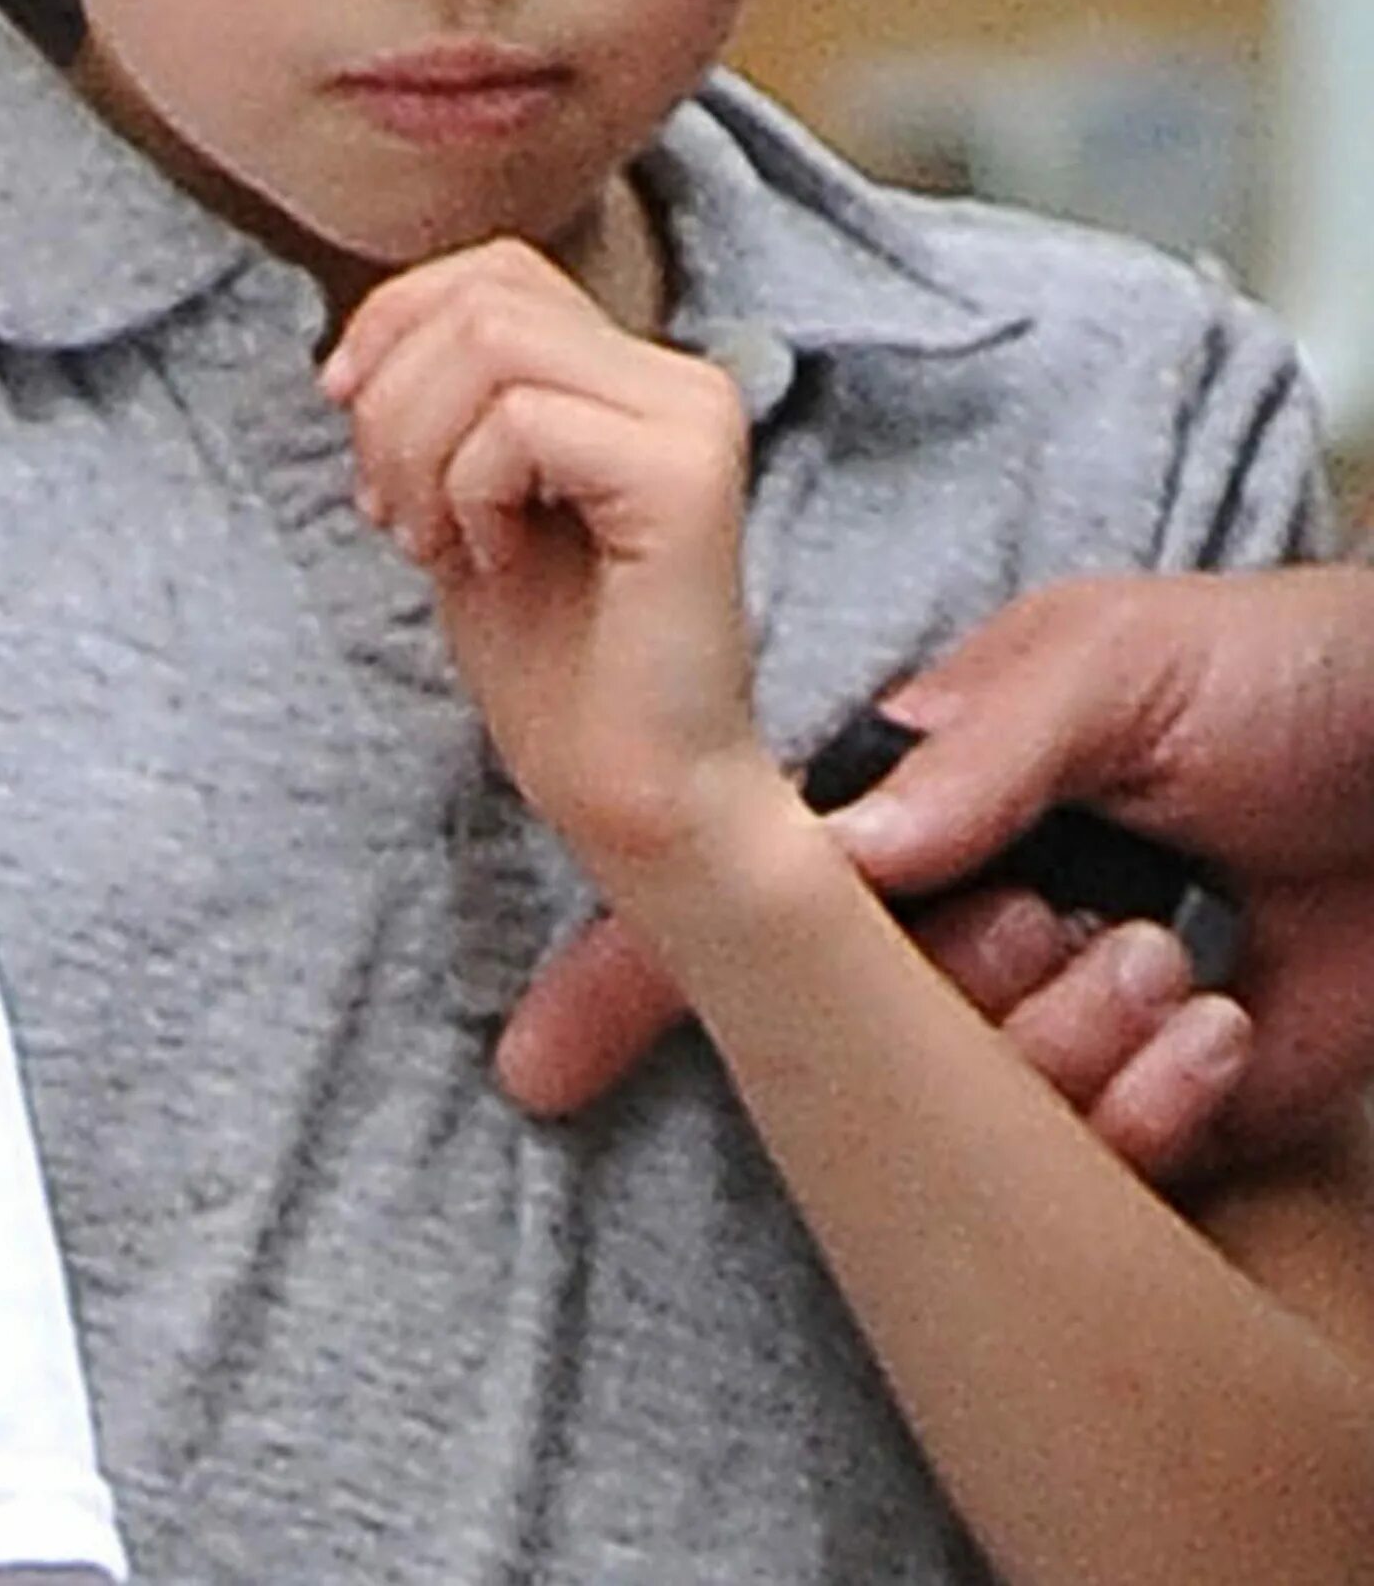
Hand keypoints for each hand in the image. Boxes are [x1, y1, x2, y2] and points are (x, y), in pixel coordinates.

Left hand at [321, 237, 759, 882]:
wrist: (634, 795)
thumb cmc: (552, 665)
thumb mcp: (464, 501)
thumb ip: (441, 405)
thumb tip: (356, 343)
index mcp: (634, 375)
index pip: (493, 268)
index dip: (394, 320)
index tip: (342, 406)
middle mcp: (680, 379)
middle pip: (482, 298)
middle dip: (393, 400)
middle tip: (392, 513)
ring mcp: (692, 418)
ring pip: (493, 344)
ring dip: (419, 447)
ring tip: (434, 540)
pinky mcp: (687, 474)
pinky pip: (523, 421)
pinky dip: (470, 491)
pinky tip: (494, 562)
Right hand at [500, 566, 1373, 1168]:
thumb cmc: (1286, 675)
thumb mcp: (1115, 663)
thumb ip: (973, 745)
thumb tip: (832, 851)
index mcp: (920, 798)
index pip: (750, 893)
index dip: (645, 971)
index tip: (550, 1053)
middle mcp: (959, 919)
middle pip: (849, 1036)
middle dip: (946, 1009)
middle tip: (1057, 924)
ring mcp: (1044, 1022)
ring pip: (964, 1117)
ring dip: (1071, 1048)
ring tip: (1171, 952)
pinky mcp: (1141, 1111)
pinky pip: (1092, 1174)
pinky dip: (1152, 1107)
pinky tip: (1217, 1019)